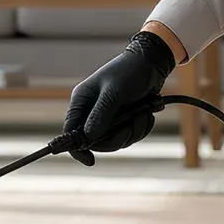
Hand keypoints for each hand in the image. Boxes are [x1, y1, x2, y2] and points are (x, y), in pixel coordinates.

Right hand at [62, 31, 175, 165]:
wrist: (153, 63)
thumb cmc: (130, 71)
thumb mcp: (114, 92)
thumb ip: (101, 115)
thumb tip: (89, 139)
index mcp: (82, 101)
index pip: (71, 131)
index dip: (77, 149)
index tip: (90, 160)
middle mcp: (92, 111)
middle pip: (96, 141)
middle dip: (116, 138)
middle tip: (130, 127)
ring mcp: (109, 116)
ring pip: (116, 140)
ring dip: (133, 131)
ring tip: (143, 114)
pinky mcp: (124, 118)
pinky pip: (130, 135)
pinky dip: (140, 128)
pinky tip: (147, 115)